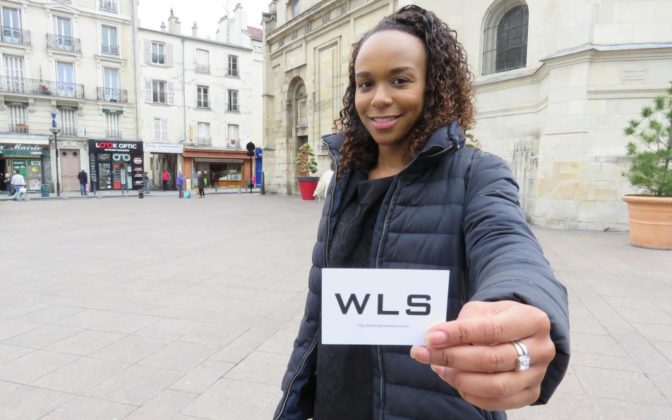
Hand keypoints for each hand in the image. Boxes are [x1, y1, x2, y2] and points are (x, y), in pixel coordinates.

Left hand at [409, 300, 554, 410]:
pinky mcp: (530, 394)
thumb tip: (436, 341)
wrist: (520, 333)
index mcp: (533, 320)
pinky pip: (497, 402)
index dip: (459, 334)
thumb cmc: (498, 319)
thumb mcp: (483, 311)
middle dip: (452, 358)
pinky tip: (453, 380)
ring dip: (459, 379)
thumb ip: (464, 324)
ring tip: (438, 368)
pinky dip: (470, 394)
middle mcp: (542, 349)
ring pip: (495, 386)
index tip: (431, 337)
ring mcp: (538, 375)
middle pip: (492, 360)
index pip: (492, 330)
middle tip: (425, 354)